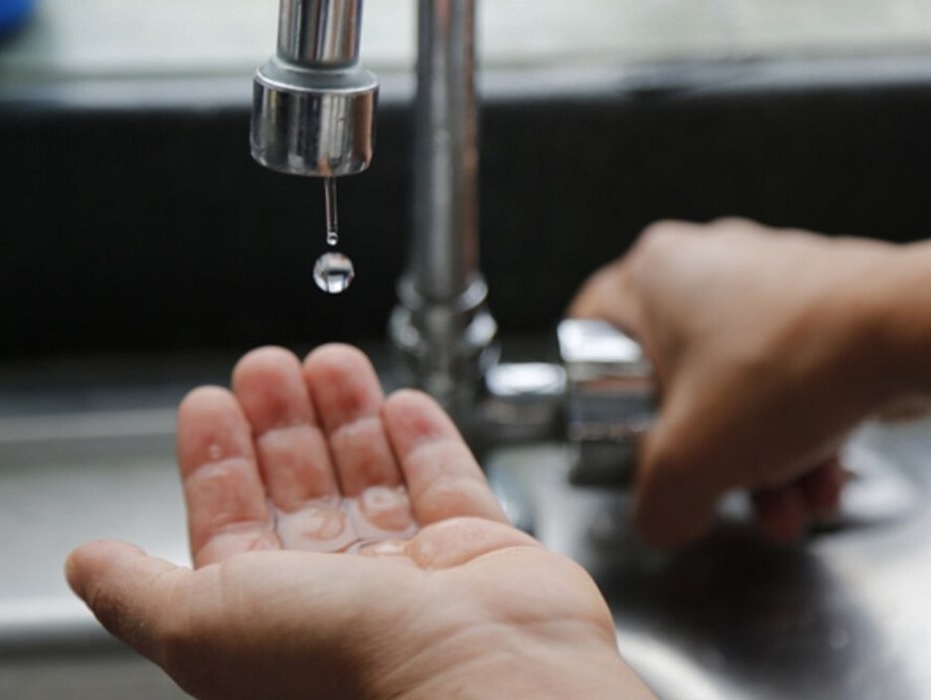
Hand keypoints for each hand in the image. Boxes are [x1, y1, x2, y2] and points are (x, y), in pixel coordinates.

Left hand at [66, 344, 652, 699]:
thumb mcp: (200, 624)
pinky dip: (424, 439)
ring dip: (348, 415)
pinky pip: (447, 480)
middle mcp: (343, 595)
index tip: (212, 400)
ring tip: (331, 360)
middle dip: (281, 422)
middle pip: (302, 488)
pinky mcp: (482, 549)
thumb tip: (88, 565)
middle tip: (269, 366)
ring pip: (373, 476)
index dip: (217, 458)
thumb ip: (139, 591)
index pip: (232, 521)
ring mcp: (417, 571)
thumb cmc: (343, 662)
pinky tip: (403, 402)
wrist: (480, 676)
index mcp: (271, 617)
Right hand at [570, 219, 898, 547]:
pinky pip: (792, 375)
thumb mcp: (688, 464)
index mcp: (654, 274)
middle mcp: (709, 261)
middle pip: (677, 380)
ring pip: (741, 386)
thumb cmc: (785, 368)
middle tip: (724, 494)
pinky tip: (825, 479)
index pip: (592, 333)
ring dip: (763, 460)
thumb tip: (665, 519)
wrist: (914, 331)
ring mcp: (770, 276)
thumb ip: (655, 506)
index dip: (600, 395)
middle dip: (710, 457)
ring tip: (791, 507)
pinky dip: (803, 430)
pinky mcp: (824, 299)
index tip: (622, 433)